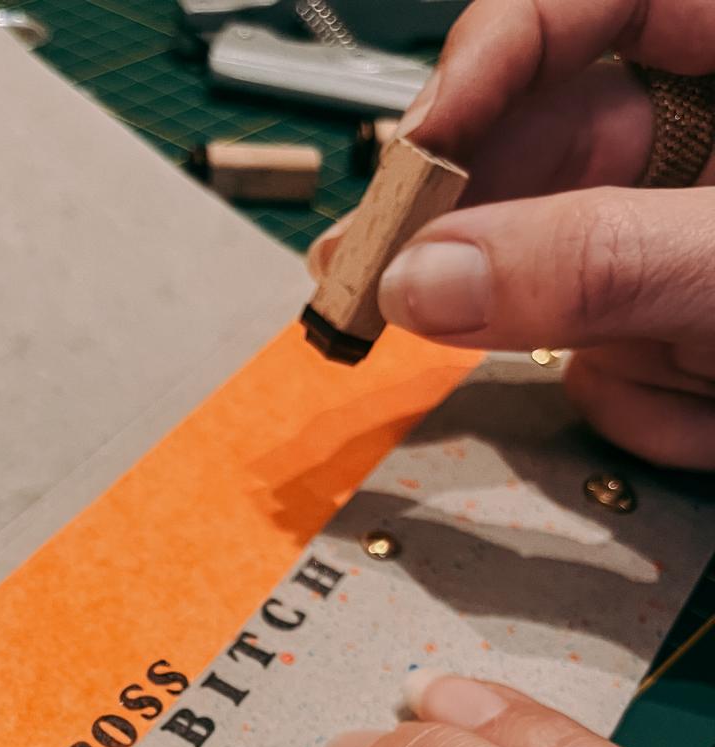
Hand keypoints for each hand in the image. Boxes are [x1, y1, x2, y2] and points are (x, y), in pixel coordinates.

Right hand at [314, 0, 714, 468]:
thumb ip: (589, 262)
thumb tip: (421, 280)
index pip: (590, 5)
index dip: (490, 58)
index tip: (416, 144)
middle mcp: (710, 139)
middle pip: (549, 153)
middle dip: (481, 239)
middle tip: (370, 277)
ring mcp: (684, 238)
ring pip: (564, 274)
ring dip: (597, 350)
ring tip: (664, 382)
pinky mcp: (674, 323)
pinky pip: (604, 354)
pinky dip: (641, 401)